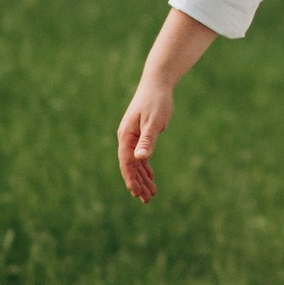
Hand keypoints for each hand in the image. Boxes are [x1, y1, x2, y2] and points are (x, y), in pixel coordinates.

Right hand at [117, 68, 173, 201]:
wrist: (157, 84)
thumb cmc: (156, 101)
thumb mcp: (154, 121)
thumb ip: (147, 140)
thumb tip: (139, 158)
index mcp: (126, 136)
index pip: (126, 162)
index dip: (131, 179)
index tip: (137, 193)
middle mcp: (126, 138)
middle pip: (130, 166)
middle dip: (138, 183)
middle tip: (147, 200)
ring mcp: (132, 137)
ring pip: (135, 163)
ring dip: (142, 178)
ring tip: (151, 194)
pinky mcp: (139, 135)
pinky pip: (140, 156)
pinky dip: (145, 168)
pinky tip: (151, 178)